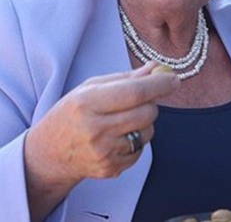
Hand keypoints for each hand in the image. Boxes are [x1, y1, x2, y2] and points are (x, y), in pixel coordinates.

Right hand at [24, 62, 178, 220]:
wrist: (49, 154)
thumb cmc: (72, 114)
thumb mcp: (90, 89)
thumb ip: (125, 78)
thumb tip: (156, 68)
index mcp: (87, 103)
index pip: (134, 92)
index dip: (159, 84)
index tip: (173, 78)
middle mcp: (95, 129)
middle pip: (147, 112)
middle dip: (151, 102)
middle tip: (140, 100)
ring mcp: (104, 152)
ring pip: (148, 132)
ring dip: (144, 123)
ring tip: (123, 120)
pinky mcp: (111, 168)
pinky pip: (141, 149)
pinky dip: (136, 140)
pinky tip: (117, 137)